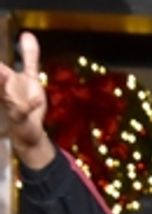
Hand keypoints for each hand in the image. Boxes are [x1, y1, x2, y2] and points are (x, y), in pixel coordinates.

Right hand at [0, 32, 54, 168]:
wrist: (30, 130)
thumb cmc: (26, 101)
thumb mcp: (30, 77)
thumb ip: (29, 57)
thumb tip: (27, 33)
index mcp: (4, 77)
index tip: (1, 64)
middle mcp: (3, 89)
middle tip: (0, 68)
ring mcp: (10, 103)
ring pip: (4, 93)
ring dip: (2, 82)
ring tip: (4, 72)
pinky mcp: (20, 117)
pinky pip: (22, 111)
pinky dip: (30, 104)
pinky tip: (38, 98)